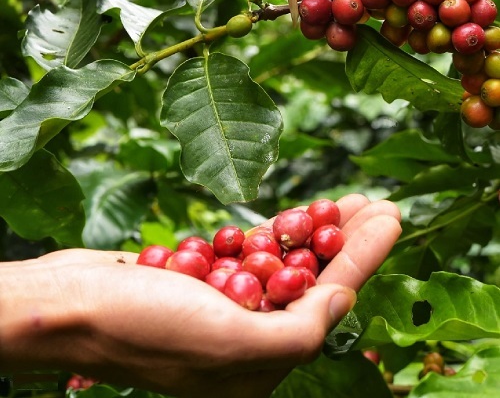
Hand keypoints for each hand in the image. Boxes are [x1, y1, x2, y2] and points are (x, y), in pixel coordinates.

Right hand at [0, 195, 399, 396]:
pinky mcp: (201, 280)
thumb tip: (342, 301)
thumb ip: (297, 329)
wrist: (70, 305)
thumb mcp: (230, 343)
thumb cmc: (146, 329)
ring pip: (282, 264)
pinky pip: (247, 253)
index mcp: (258, 369)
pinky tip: (297, 216)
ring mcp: (221, 308)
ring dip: (314, 232)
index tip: (390, 216)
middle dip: (346, 241)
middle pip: (311, 282)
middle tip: (375, 203)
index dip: (365, 258)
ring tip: (346, 201)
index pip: (328, 304)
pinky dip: (272, 234)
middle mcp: (245, 342)